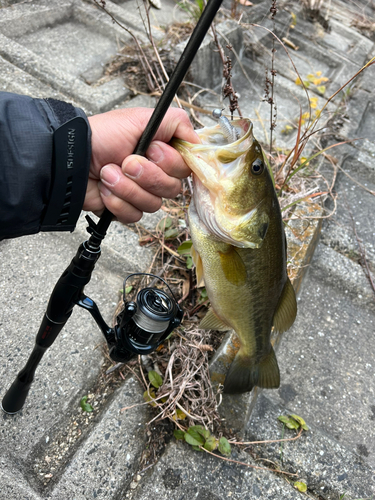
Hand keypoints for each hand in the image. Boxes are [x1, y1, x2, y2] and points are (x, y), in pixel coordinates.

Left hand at [86, 107, 198, 223]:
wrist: (70, 160)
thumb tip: (198, 141)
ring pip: (153, 204)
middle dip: (146, 174)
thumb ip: (176, 122)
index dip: (170, 162)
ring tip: (108, 172)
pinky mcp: (127, 208)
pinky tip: (105, 188)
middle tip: (126, 161)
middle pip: (173, 188)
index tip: (153, 150)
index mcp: (162, 152)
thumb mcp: (141, 118)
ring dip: (127, 187)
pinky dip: (117, 201)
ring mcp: (141, 192)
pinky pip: (135, 215)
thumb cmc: (101, 136)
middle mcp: (155, 173)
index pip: (186, 167)